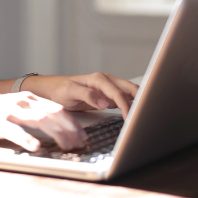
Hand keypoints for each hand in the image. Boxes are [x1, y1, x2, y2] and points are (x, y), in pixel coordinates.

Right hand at [0, 92, 87, 151]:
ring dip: (56, 134)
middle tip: (81, 143)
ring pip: (39, 121)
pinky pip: (15, 132)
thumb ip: (32, 114)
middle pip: (53, 114)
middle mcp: (21, 102)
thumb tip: (55, 128)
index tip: (83, 135)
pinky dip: (27, 140)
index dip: (73, 122)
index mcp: (28, 98)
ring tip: (67, 146)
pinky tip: (36, 148)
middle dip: (70, 129)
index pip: (57, 108)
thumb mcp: (14, 109)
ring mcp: (9, 111)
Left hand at [21, 73, 138, 117]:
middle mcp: (106, 81)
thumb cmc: (61, 89)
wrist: (54, 89)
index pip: (118, 93)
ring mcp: (108, 88)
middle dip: (139, 100)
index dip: (126, 105)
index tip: (129, 118)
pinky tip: (133, 114)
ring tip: (142, 116)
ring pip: (129, 93)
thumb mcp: (70, 92)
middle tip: (143, 115)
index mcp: (99, 79)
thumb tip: (104, 102)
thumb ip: (87, 95)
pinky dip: (130, 105)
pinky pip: (123, 98)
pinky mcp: (107, 95)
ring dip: (137, 102)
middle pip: (130, 89)